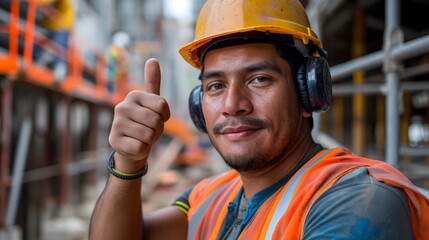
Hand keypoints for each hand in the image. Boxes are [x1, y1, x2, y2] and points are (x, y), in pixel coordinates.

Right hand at [108, 58, 169, 172]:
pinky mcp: (114, 141)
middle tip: (149, 129)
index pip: (162, 106)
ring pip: (149, 135)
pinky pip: (141, 147)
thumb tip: (153, 59)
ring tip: (142, 137)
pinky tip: (134, 145)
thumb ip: (152, 82)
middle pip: (156, 121)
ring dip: (151, 139)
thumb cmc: (144, 122)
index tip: (157, 117)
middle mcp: (122, 106)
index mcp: (133, 95)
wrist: (131, 145)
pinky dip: (143, 149)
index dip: (164, 116)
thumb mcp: (151, 102)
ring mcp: (116, 124)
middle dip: (158, 129)